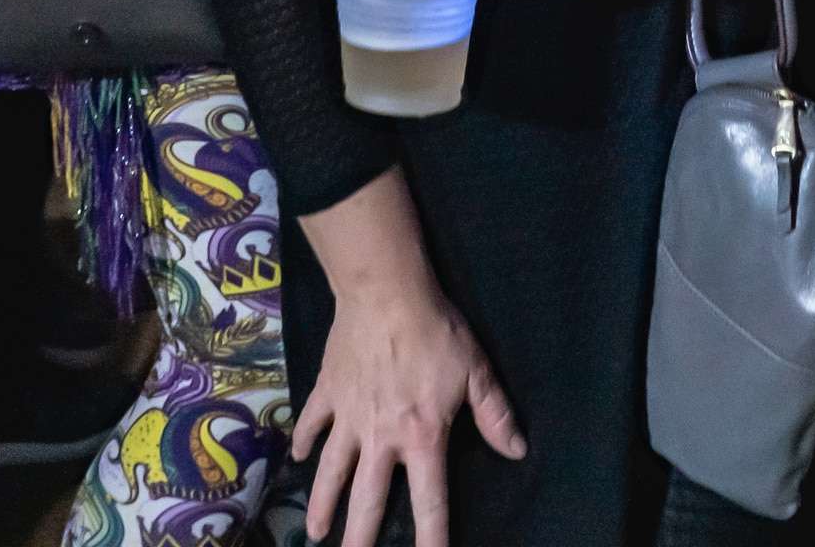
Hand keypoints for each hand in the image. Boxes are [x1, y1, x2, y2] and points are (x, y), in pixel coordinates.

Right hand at [297, 277, 526, 545]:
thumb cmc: (436, 330)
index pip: (429, 501)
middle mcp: (380, 438)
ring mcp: (347, 416)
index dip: (431, 537)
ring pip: (330, 471)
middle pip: (366, 499)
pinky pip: (311, 423)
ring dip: (321, 503)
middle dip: (359, 537)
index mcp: (421, 437)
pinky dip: (302, 441)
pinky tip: (296, 458)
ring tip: (315, 532)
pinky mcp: (326, 392)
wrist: (384, 291)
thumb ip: (495, 414)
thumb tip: (517, 451)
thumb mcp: (475, 371)